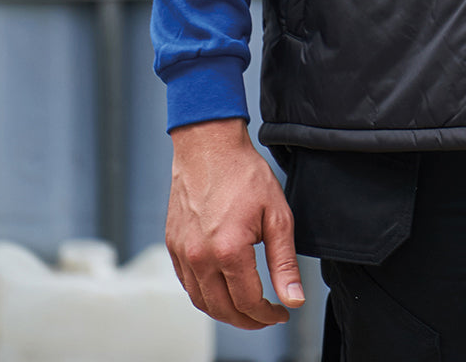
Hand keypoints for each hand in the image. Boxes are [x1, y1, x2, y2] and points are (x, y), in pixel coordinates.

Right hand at [166, 116, 304, 328]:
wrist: (209, 145)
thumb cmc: (243, 173)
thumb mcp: (276, 215)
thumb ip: (284, 262)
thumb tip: (292, 298)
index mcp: (229, 251)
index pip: (249, 302)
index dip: (268, 315)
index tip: (281, 312)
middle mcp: (200, 257)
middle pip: (223, 310)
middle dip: (248, 320)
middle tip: (266, 316)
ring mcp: (183, 253)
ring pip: (202, 302)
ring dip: (225, 312)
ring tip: (246, 308)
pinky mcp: (173, 246)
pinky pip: (187, 284)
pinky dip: (205, 295)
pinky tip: (221, 289)